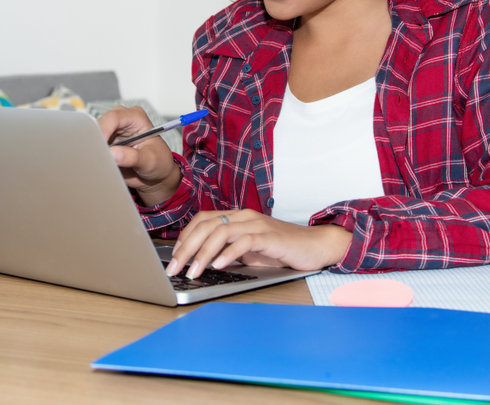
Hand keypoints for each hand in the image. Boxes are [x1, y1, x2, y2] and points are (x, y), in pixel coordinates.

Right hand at [97, 106, 180, 206]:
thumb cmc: (159, 163)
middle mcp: (121, 120)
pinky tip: (97, 163)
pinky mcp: (104, 142)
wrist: (155, 175)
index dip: (103, 130)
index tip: (99, 147)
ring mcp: (111, 131)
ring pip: (92, 135)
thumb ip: (132, 157)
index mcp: (136, 117)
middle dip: (95, 140)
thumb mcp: (150, 161)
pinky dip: (92, 154)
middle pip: (99, 124)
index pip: (113, 118)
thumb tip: (113, 154)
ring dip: (93, 148)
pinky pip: (92, 146)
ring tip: (98, 162)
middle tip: (95, 157)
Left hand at [164, 209, 352, 278]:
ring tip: (193, 272)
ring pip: (221, 233)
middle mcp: (244, 217)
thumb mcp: (249, 251)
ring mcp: (257, 225)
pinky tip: (219, 266)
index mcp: (237, 218)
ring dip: (203, 254)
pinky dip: (229, 253)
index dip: (185, 237)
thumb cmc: (282, 250)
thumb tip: (202, 262)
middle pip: (207, 226)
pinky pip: (245, 242)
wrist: (315, 245)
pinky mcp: (270, 237)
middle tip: (175, 268)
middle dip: (186, 248)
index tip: (174, 257)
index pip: (203, 220)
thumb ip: (228, 251)